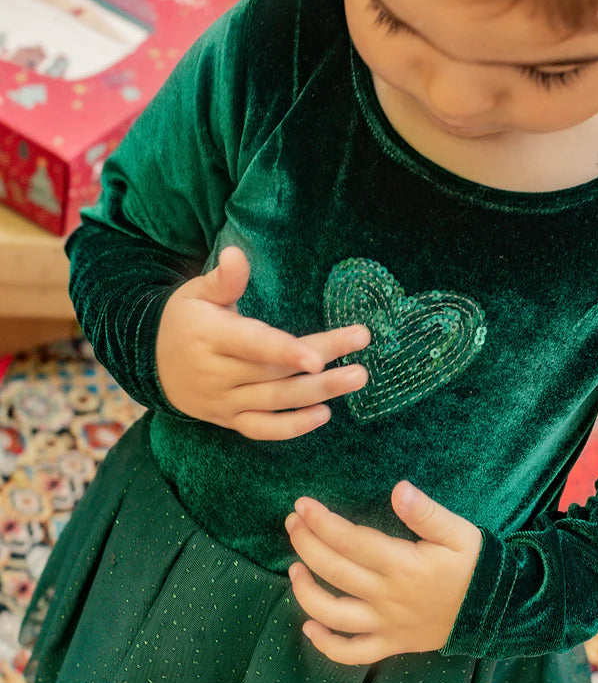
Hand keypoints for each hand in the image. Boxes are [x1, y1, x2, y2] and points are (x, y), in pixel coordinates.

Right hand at [156, 246, 370, 439]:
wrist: (151, 364)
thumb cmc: (184, 320)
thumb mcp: (196, 293)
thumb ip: (223, 279)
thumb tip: (237, 253)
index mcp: (211, 337)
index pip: (253, 346)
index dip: (286, 351)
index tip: (319, 356)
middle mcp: (217, 373)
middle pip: (276, 371)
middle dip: (322, 364)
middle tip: (362, 353)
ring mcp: (224, 401)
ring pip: (275, 401)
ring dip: (319, 393)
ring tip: (357, 377)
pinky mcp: (230, 420)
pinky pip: (263, 429)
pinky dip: (293, 427)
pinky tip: (324, 414)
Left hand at [284, 481, 481, 664]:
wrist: (496, 610)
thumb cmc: (475, 565)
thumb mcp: (458, 532)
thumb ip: (426, 512)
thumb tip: (398, 489)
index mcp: (403, 565)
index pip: (350, 540)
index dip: (322, 522)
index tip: (302, 505)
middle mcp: (388, 596)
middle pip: (335, 571)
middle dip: (306, 545)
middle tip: (292, 523)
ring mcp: (387, 624)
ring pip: (334, 615)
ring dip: (306, 593)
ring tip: (293, 569)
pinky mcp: (392, 644)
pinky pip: (353, 653)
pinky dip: (327, 645)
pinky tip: (309, 627)